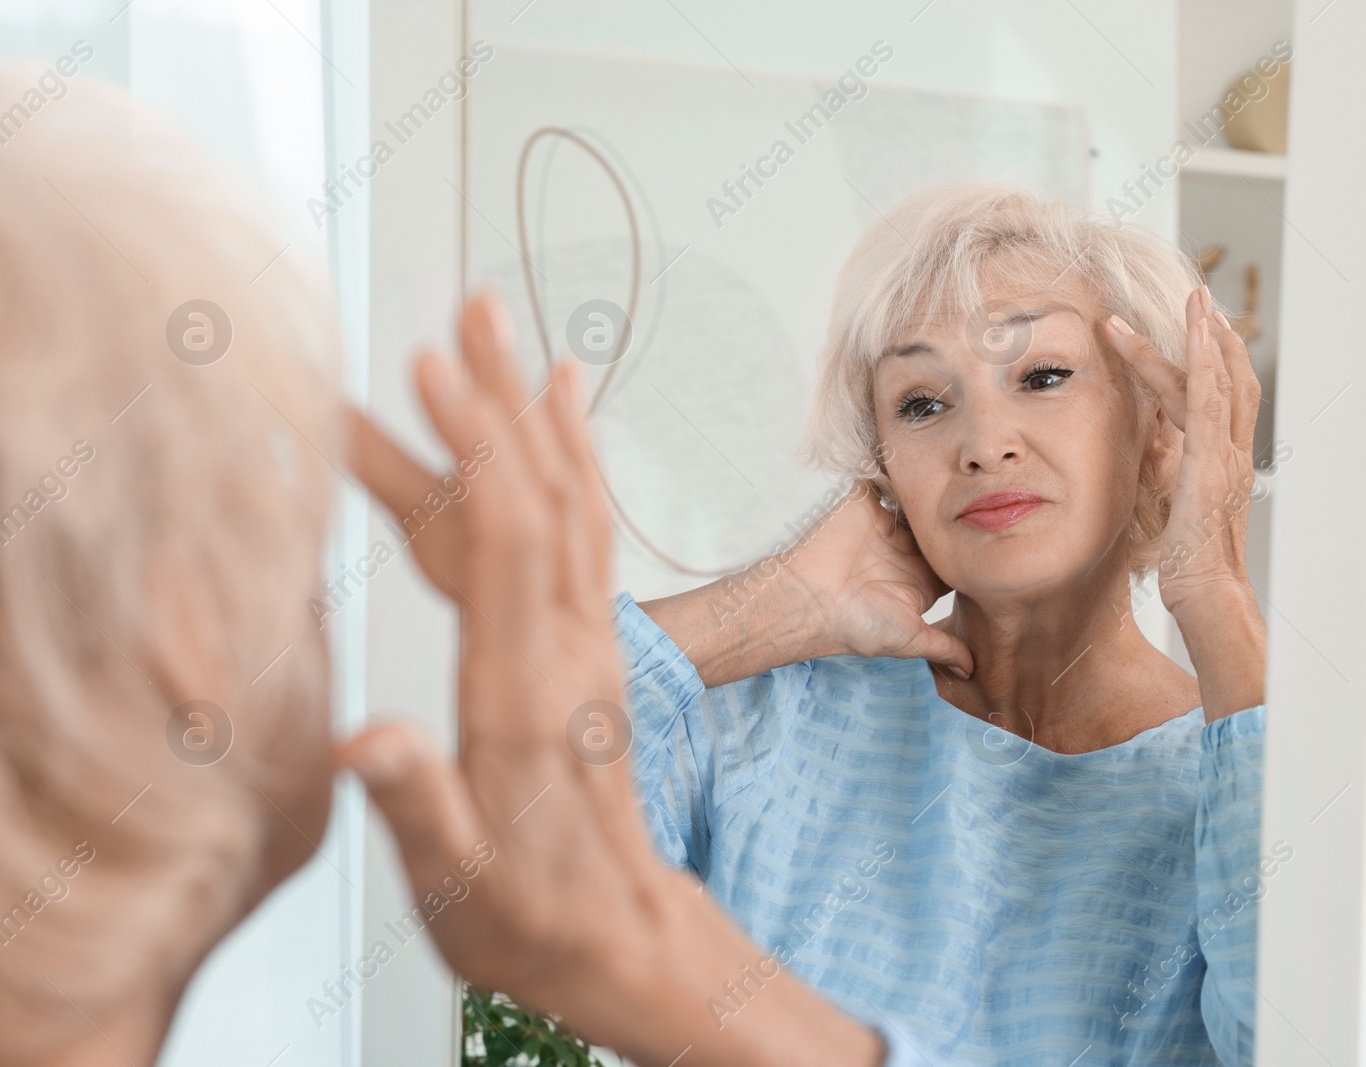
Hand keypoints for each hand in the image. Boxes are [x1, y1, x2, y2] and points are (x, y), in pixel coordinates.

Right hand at [338, 292, 884, 1066]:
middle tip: (473, 306)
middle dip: (504, 398)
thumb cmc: (529, 917)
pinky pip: (585, 536)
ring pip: (572, 504)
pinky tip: (560, 414)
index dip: (475, 450)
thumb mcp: (458, 882)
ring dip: (538, 414)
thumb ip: (419, 805)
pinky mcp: (589, 648)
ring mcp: (588, 643)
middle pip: (544, 498)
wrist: (618, 937)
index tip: (435, 368)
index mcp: (525, 693)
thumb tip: (367, 741)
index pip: (508, 544)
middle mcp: (570, 649)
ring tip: (509, 333)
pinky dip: (571, 463)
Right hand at [641, 484, 972, 688]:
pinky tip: (931, 468)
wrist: (809, 599)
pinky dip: (905, 472)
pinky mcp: (865, 501)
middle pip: (941, 528)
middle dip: (961, 517)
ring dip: (937, 493)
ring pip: (920, 503)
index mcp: (918, 580)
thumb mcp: (908, 639)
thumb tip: (971, 672)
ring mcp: (885, 524)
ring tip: (966, 478)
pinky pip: (889, 479)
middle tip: (991, 498)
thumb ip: (942, 648)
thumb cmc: (855, 625)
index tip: (1000, 541)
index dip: (975, 552)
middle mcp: (903, 551)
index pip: (954, 561)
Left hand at [1102, 287, 1266, 719]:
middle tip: (1197, 293)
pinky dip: (1205, 363)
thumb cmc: (1187, 571)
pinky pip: (1209, 402)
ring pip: (1221, 380)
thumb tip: (1149, 472)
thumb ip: (1169, 487)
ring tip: (1192, 297)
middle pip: (1229, 378)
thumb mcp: (1173, 516)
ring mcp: (1227, 457)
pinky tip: (1196, 333)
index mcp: (1222, 465)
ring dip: (1204, 335)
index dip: (1211, 361)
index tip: (1195, 328)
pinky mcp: (1212, 464)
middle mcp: (1232, 454)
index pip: (1221, 400)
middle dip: (1212, 334)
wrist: (1207, 601)